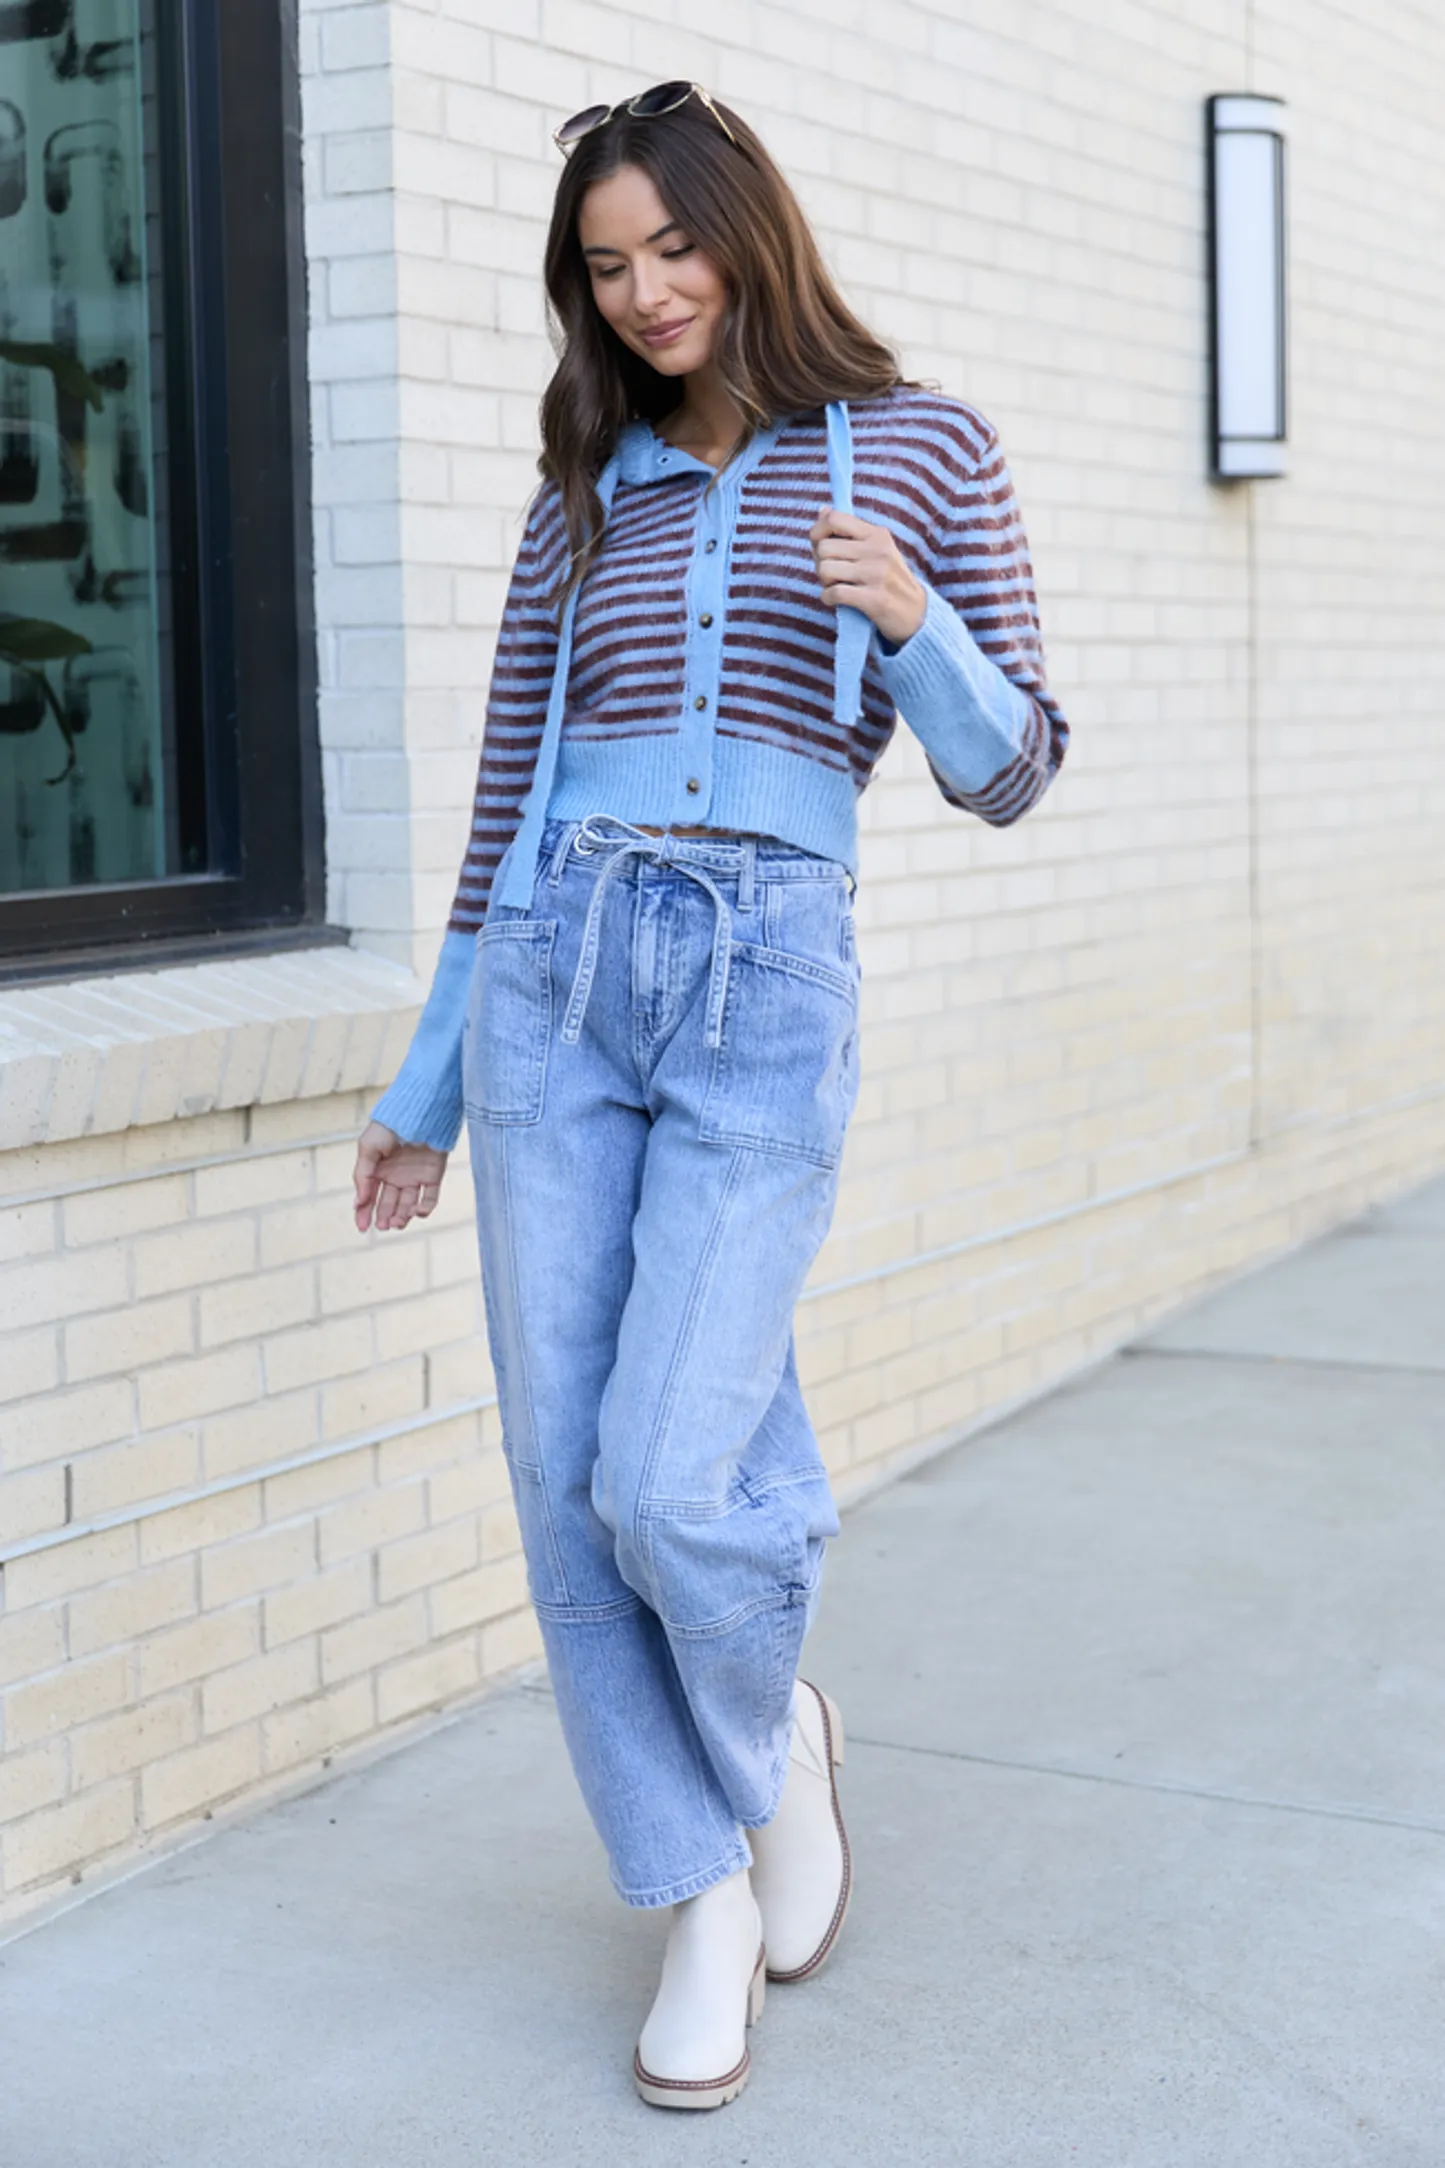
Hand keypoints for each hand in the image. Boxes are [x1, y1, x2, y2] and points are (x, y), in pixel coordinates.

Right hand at [352, 1121, 447, 1233]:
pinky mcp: (433, 1175)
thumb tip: (358, 1203)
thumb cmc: (389, 1126)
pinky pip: (430, 1198)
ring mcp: (415, 1176)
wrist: (419, 1112)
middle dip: (385, 1217)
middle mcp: (396, 1176)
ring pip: (408, 1205)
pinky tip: (416, 1211)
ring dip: (402, 1217)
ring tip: (397, 1222)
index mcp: (378, 1169)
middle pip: (388, 1204)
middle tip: (384, 1226)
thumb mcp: (368, 1148)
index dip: (364, 1213)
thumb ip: (362, 1176)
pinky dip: (424, 1209)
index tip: (361, 1227)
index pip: (369, 1197)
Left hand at [810, 507, 926, 646]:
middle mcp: (878, 550)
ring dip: (824, 581)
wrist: (916, 613)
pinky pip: (834, 593)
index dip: (818, 532)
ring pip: (825, 569)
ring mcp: (877, 574)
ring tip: (836, 586)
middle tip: (831, 574)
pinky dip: (828, 598)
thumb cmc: (889, 581)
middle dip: (820, 562)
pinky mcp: (874, 599)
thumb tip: (822, 511)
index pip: (835, 519)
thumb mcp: (877, 550)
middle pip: (824, 547)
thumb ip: (849, 533)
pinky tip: (835, 600)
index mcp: (877, 534)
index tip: (819, 546)